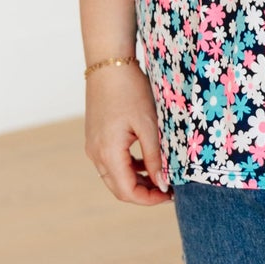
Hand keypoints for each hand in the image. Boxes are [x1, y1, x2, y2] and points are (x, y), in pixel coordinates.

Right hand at [84, 63, 170, 204]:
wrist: (109, 64)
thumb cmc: (131, 91)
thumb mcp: (149, 126)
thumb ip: (156, 159)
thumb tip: (163, 186)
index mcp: (108, 153)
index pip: (127, 192)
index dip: (149, 200)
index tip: (171, 195)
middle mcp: (96, 154)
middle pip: (119, 188)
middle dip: (144, 193)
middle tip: (170, 189)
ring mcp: (93, 146)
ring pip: (115, 177)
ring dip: (137, 181)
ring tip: (162, 175)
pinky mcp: (95, 138)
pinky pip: (111, 163)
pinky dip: (129, 168)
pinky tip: (147, 160)